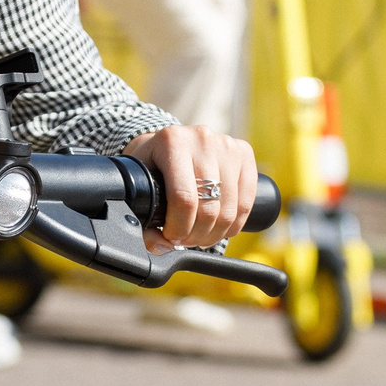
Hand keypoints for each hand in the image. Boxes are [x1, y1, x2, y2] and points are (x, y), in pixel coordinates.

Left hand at [124, 124, 257, 251]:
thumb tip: (161, 246)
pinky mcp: (244, 153)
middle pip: (208, 207)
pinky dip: (233, 225)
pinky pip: (246, 203)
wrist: (171, 142)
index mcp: (172, 142)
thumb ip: (142, 219)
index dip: (179, 227)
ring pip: (229, 210)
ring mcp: (227, 145)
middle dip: (195, 234)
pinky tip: (219, 228)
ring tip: (200, 235)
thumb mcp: (139, 186)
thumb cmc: (152, 165)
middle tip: (184, 239)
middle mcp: (202, 139)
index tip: (170, 236)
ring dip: (215, 233)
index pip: (183, 198)